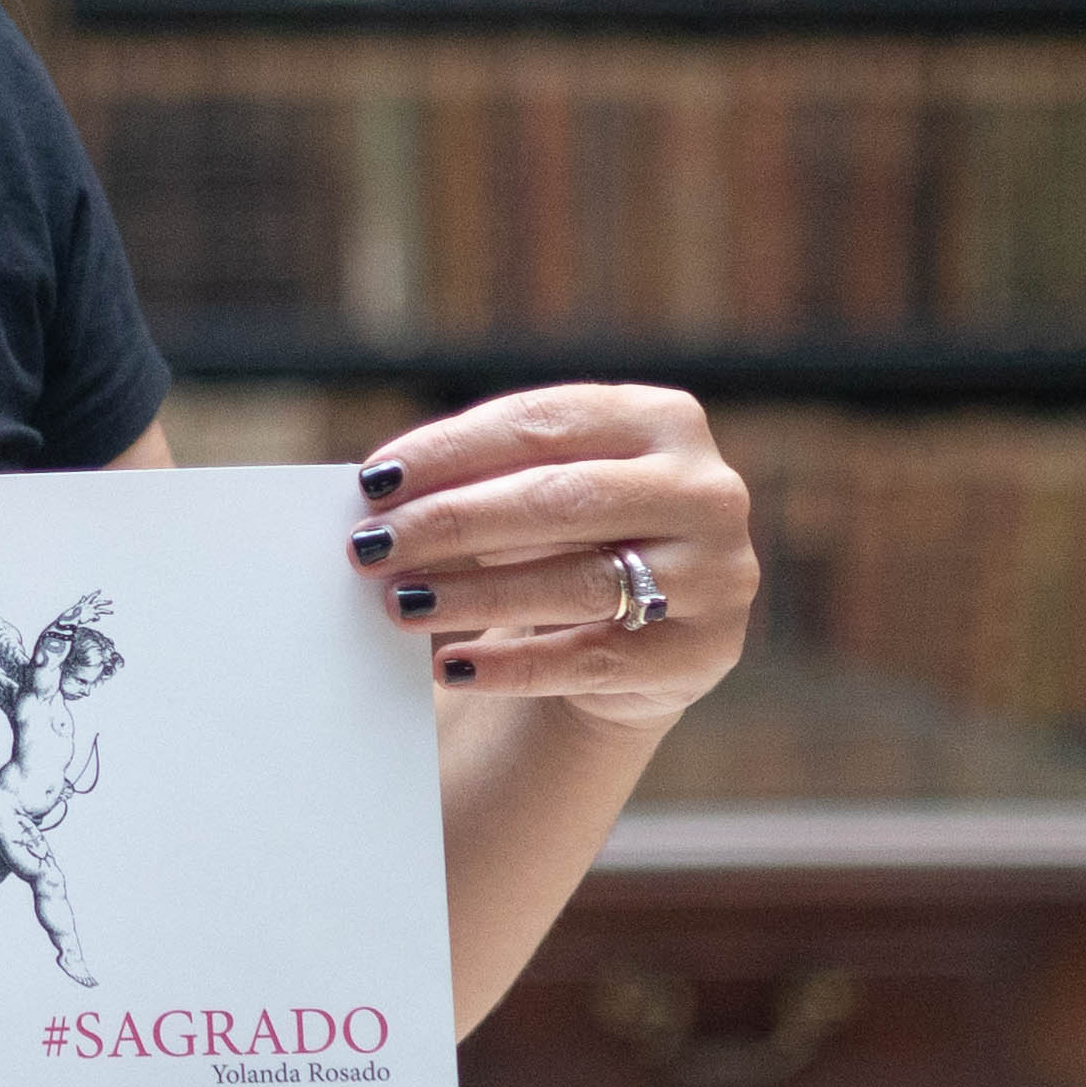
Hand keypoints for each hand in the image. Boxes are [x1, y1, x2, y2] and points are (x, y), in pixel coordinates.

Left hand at [351, 384, 754, 740]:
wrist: (644, 646)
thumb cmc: (572, 545)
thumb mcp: (543, 492)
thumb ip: (483, 478)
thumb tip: (378, 494)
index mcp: (663, 420)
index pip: (542, 422)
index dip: (451, 449)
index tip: (373, 481)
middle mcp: (705, 489)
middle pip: (559, 497)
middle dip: (452, 521)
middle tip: (370, 547)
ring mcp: (715, 573)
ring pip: (577, 581)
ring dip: (473, 594)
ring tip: (398, 602)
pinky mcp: (700, 653)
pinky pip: (590, 660)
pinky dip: (512, 665)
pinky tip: (450, 667)